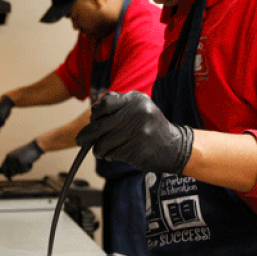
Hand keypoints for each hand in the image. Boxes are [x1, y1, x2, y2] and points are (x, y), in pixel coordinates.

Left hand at [0, 140, 43, 178]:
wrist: (35, 146)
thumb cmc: (28, 152)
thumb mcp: (17, 156)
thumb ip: (12, 164)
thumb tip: (9, 176)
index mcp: (8, 156)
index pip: (3, 168)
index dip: (6, 174)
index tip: (9, 178)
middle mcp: (10, 158)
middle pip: (11, 172)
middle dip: (17, 172)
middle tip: (23, 167)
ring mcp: (15, 160)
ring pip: (19, 172)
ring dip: (24, 170)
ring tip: (27, 162)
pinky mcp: (21, 162)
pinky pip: (24, 171)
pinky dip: (28, 169)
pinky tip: (30, 162)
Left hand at [76, 91, 192, 173]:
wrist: (175, 147)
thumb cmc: (151, 127)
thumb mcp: (140, 107)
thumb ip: (119, 105)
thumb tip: (94, 111)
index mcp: (136, 100)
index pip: (105, 104)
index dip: (95, 114)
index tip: (92, 121)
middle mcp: (137, 113)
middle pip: (100, 125)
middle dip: (87, 135)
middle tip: (81, 140)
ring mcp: (138, 132)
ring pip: (103, 142)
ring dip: (99, 149)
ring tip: (102, 150)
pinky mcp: (137, 150)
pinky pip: (112, 153)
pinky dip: (110, 155)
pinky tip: (115, 154)